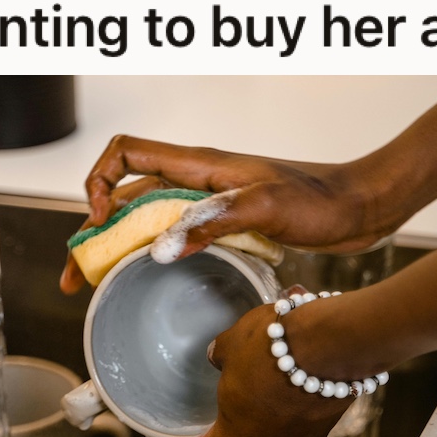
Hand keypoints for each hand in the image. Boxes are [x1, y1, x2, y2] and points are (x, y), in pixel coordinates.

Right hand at [60, 135, 399, 294]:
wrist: (361, 208)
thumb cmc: (320, 200)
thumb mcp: (264, 208)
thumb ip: (211, 221)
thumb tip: (159, 248)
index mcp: (199, 165)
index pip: (126, 152)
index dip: (100, 182)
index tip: (99, 222)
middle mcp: (197, 180)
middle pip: (126, 194)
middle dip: (94, 231)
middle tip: (76, 277)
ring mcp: (210, 201)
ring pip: (146, 218)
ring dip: (117, 246)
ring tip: (99, 285)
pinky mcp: (226, 223)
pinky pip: (174, 234)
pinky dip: (151, 253)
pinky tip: (148, 278)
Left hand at [159, 303, 356, 436]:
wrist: (330, 344)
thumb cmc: (269, 350)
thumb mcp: (230, 347)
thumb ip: (220, 358)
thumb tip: (219, 356)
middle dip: (231, 433)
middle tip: (224, 408)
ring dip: (267, 426)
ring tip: (263, 393)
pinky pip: (301, 434)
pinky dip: (295, 417)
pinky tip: (292, 392)